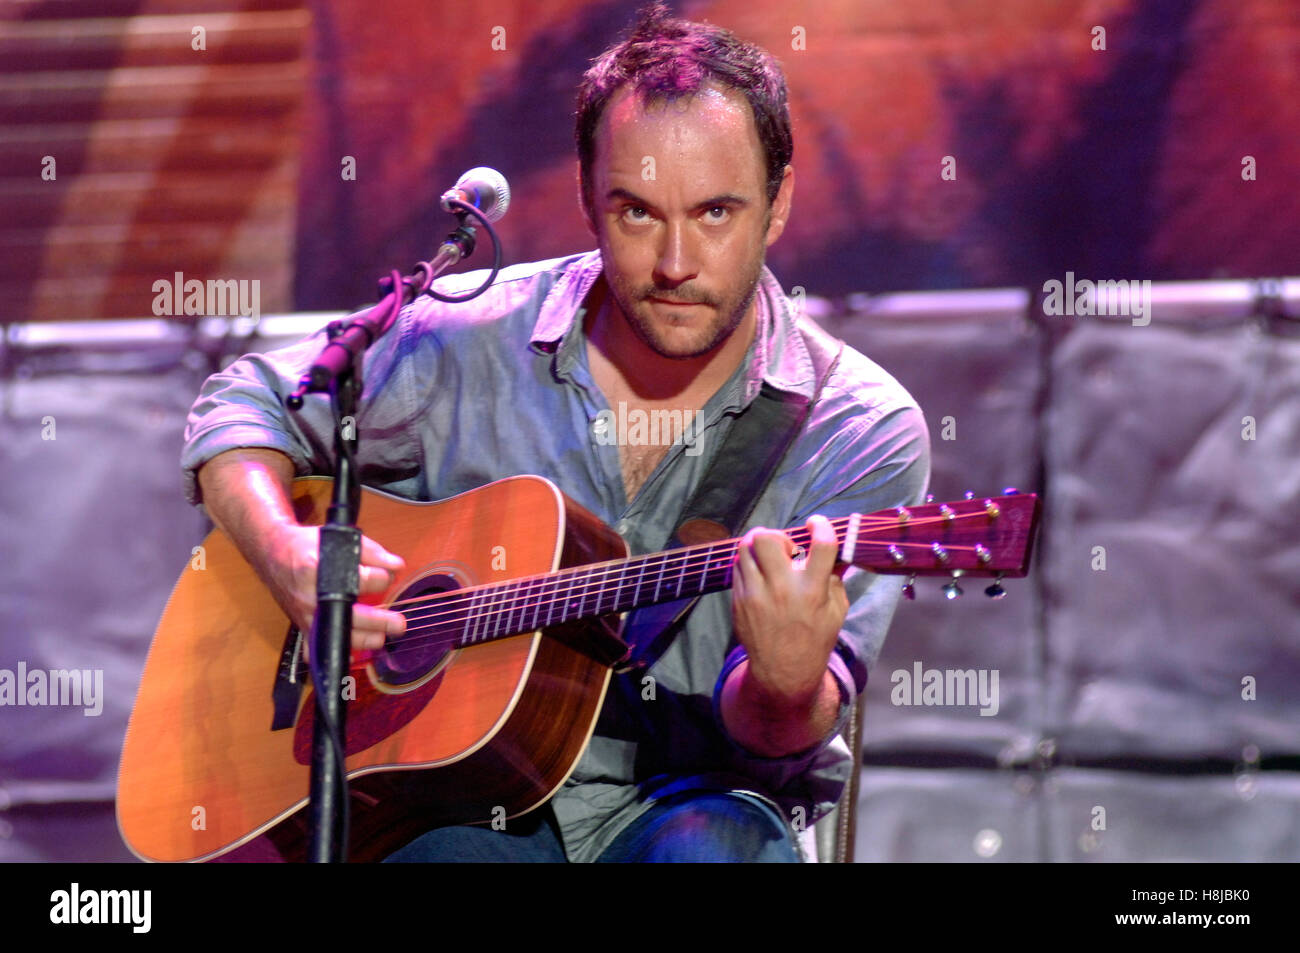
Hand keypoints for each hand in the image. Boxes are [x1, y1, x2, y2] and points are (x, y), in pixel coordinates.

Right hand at [262, 525, 406, 652]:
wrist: (273, 555)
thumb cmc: (306, 546)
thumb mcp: (338, 538)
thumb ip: (371, 552)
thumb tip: (397, 566)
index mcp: (317, 569)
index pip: (360, 579)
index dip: (382, 578)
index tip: (390, 575)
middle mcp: (309, 595)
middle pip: (349, 615)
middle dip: (378, 622)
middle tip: (398, 624)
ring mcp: (304, 614)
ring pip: (336, 637)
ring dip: (363, 640)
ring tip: (382, 637)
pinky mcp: (302, 626)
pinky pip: (316, 651)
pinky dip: (334, 655)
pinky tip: (352, 656)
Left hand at [730, 515, 847, 704]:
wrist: (783, 671)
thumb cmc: (815, 638)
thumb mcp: (836, 610)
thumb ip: (836, 578)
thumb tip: (837, 550)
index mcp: (812, 591)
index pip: (821, 545)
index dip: (821, 526)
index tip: (816, 524)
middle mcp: (781, 589)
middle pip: (767, 538)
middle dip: (777, 535)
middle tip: (785, 549)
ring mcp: (755, 594)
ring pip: (745, 548)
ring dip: (759, 547)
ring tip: (770, 560)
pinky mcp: (738, 600)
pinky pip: (737, 567)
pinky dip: (749, 564)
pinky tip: (760, 576)